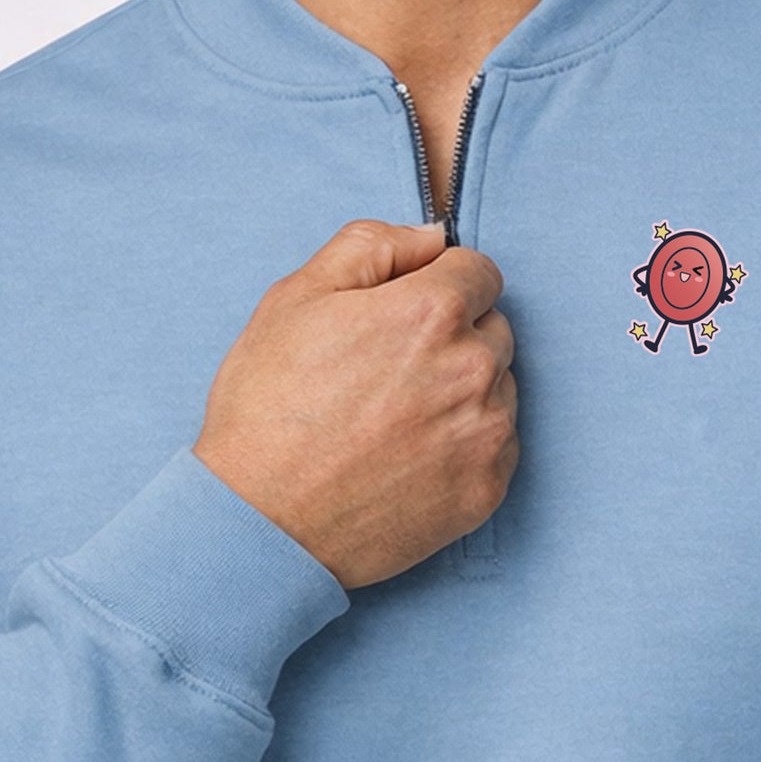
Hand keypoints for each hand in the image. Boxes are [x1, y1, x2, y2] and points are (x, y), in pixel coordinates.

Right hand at [193, 218, 518, 588]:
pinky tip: (411, 455)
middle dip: (454, 336)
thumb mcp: (295, 299)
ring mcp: (486, 434)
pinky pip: (498, 446)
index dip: (438, 284)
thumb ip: (371, 247)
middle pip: (493, 328)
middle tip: (390, 370)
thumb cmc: (268, 409)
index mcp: (431, 312)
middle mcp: (473, 369)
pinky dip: (466, 444)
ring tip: (396, 417)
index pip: (478, 271)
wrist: (261, 525)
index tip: (403, 313)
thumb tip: (431, 236)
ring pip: (499, 387)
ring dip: (464, 390)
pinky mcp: (486, 490)